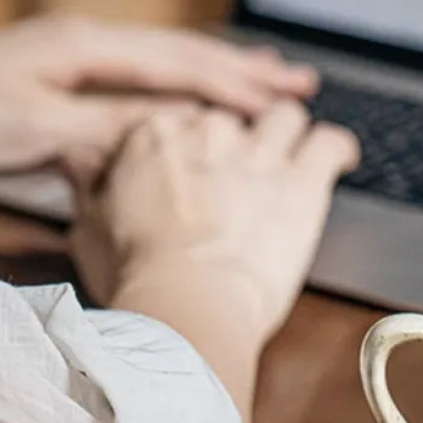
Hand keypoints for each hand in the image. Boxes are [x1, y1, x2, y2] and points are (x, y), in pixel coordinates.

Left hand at [0, 14, 317, 181]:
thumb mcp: (36, 127)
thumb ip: (108, 129)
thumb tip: (176, 134)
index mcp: (86, 46)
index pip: (182, 65)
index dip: (240, 84)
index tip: (289, 96)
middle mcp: (84, 42)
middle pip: (182, 53)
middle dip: (243, 69)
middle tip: (299, 80)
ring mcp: (68, 56)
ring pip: (161, 63)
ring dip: (215, 74)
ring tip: (260, 78)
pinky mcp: (52, 79)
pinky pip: (134, 80)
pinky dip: (174, 89)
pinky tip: (181, 100)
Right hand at [70, 103, 358, 422]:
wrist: (186, 307)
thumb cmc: (135, 278)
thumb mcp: (89, 227)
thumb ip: (91, 185)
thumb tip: (82, 161)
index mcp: (154, 134)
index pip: (178, 115)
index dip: (187, 144)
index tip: (190, 167)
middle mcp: (210, 131)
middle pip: (231, 117)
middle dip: (235, 143)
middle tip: (236, 176)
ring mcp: (260, 153)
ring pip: (285, 116)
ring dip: (288, 133)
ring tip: (290, 154)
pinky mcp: (302, 180)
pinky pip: (331, 142)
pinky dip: (338, 148)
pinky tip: (340, 158)